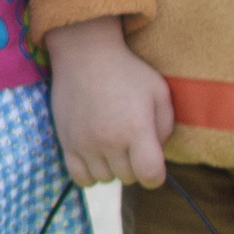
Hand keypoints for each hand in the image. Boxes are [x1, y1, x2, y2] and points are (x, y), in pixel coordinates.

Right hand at [45, 17, 171, 189]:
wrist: (84, 54)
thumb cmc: (127, 71)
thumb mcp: (159, 91)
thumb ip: (166, 127)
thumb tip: (156, 154)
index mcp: (136, 129)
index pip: (151, 176)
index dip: (156, 174)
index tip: (152, 161)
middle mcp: (110, 141)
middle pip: (129, 178)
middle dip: (134, 165)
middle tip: (131, 142)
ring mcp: (85, 144)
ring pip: (106, 178)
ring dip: (113, 167)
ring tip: (112, 144)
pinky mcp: (67, 143)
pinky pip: (81, 178)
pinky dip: (91, 173)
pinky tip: (96, 156)